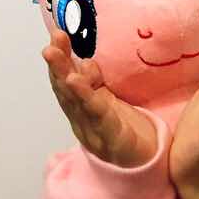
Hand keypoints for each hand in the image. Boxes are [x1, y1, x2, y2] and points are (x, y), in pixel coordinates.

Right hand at [43, 29, 156, 166]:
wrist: (147, 164)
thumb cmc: (127, 130)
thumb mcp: (109, 101)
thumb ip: (95, 83)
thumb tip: (85, 61)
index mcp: (83, 108)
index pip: (67, 80)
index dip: (60, 59)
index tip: (57, 34)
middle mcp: (82, 118)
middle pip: (65, 88)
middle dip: (56, 63)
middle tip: (51, 40)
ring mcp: (94, 129)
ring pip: (75, 100)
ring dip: (63, 75)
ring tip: (54, 54)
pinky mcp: (111, 138)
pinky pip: (97, 114)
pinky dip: (85, 97)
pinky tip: (77, 81)